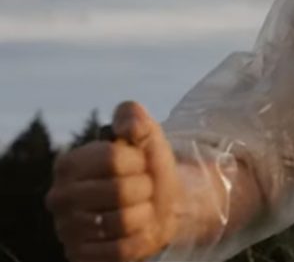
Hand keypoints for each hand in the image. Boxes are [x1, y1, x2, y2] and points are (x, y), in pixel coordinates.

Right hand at [46, 101, 180, 261]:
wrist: (161, 204)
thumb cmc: (147, 168)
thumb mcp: (146, 135)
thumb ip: (134, 119)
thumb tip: (127, 127)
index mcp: (68, 164)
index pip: (113, 159)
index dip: (140, 161)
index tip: (141, 163)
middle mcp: (59, 198)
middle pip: (120, 191)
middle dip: (145, 188)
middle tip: (144, 188)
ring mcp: (67, 229)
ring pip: (123, 222)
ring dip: (145, 213)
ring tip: (141, 208)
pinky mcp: (80, 256)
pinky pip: (122, 250)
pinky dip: (140, 239)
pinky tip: (137, 230)